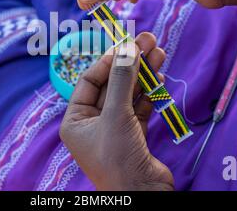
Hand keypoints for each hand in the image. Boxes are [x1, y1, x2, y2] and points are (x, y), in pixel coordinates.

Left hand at [59, 33, 173, 190]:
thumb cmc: (118, 158)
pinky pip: (140, 107)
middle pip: (112, 85)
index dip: (107, 61)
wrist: (143, 195)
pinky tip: (159, 76)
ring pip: (129, 94)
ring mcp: (114, 129)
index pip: (89, 81)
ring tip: (159, 51)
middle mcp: (93, 123)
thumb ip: (122, 81)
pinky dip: (150, 92)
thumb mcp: (116, 116)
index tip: (126, 45)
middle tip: (148, 40)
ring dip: (144, 74)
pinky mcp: (134, 135)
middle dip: (130, 63)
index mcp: (76, 120)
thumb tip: (128, 49)